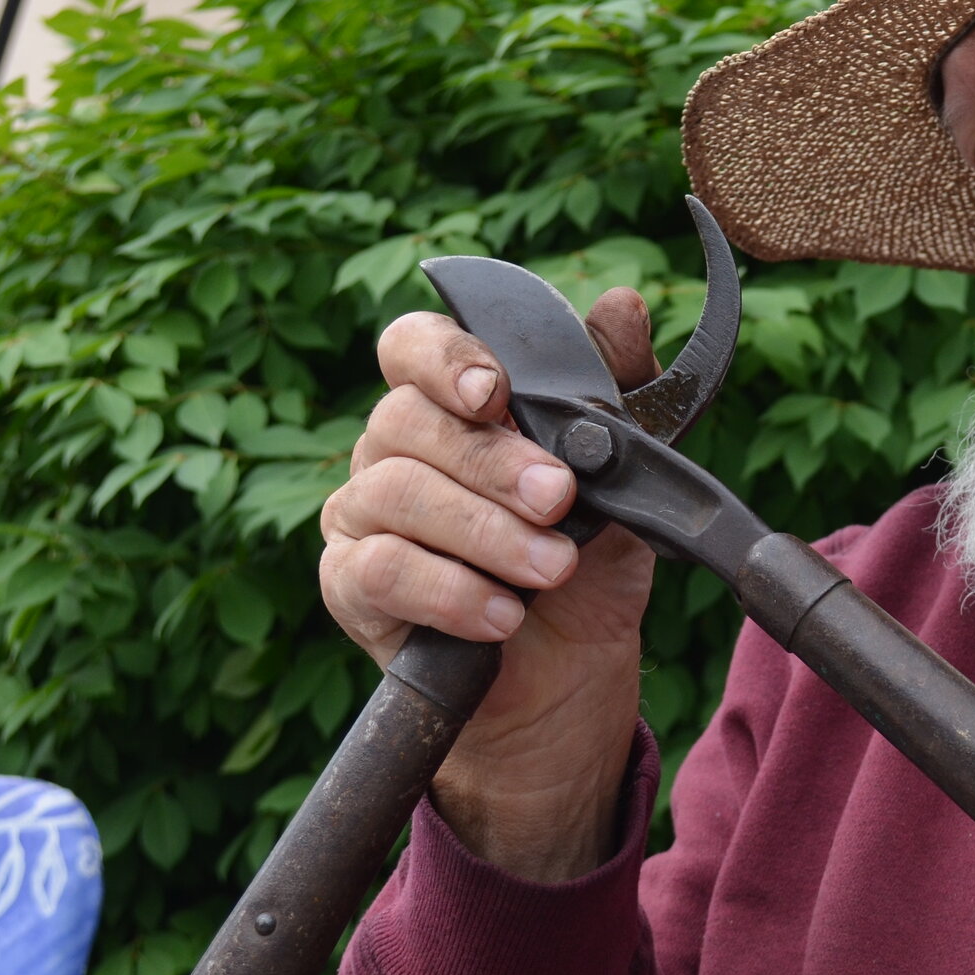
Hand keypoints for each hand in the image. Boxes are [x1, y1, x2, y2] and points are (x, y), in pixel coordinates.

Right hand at [318, 292, 661, 882]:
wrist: (573, 670)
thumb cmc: (589, 558)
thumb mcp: (623, 477)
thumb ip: (619, 388)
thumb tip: (622, 304)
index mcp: (450, 401)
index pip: (414, 345)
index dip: (445, 358)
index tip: (495, 391)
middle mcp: (393, 445)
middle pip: (409, 420)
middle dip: (494, 462)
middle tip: (560, 499)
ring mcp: (363, 513)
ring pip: (397, 494)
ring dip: (485, 532)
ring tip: (553, 567)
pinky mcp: (350, 585)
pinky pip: (382, 570)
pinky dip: (450, 591)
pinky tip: (503, 614)